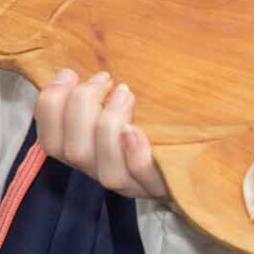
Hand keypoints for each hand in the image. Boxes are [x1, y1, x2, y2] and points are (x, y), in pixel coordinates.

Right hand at [34, 70, 167, 198]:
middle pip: (73, 152)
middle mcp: (104, 173)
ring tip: (125, 93)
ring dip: (108, 125)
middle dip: (80, 107)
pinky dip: (133, 153)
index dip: (50, 105)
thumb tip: (77, 67)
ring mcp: (134, 185)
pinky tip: (134, 129)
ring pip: (106, 171)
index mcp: (88, 154)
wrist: (202, 162)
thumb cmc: (159, 123)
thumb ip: (98, 95)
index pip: (50, 141)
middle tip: (105, 79)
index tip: (69, 74)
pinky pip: (142, 175)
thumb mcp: (122, 106)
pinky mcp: (164, 185)